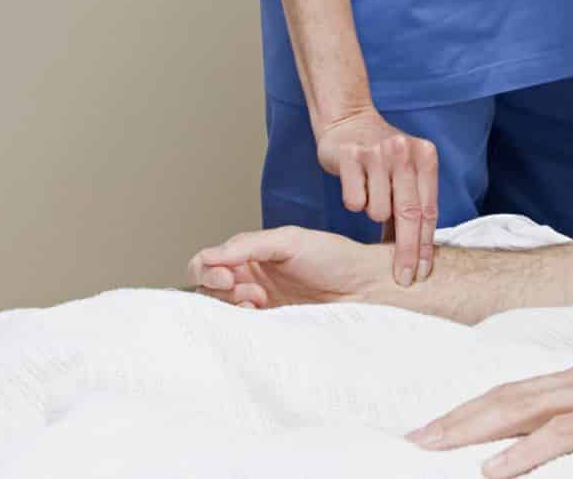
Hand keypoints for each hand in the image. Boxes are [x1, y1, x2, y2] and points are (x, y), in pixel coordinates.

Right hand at [189, 225, 386, 308]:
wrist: (366, 288)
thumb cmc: (334, 258)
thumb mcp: (289, 241)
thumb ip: (249, 245)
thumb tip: (210, 256)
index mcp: (250, 254)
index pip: (206, 262)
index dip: (207, 271)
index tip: (227, 276)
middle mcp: (250, 279)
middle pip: (208, 288)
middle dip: (220, 290)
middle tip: (251, 291)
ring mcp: (259, 305)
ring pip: (222, 310)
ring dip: (234, 306)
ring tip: (262, 302)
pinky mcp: (272, 327)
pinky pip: (243, 330)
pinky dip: (244, 325)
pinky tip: (264, 316)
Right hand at [314, 109, 438, 285]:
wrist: (348, 120)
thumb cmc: (381, 158)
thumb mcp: (404, 176)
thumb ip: (411, 208)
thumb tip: (415, 257)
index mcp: (425, 156)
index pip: (429, 210)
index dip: (426, 246)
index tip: (422, 273)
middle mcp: (404, 151)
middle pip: (409, 214)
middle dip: (407, 251)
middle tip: (403, 277)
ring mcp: (377, 151)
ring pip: (378, 211)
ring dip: (372, 213)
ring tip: (369, 194)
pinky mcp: (350, 155)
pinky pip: (354, 201)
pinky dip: (354, 202)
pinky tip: (354, 185)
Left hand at [408, 358, 572, 476]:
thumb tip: (545, 443)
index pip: (513, 390)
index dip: (470, 408)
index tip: (434, 426)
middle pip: (507, 396)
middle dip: (458, 417)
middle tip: (416, 437)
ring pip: (525, 410)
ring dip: (476, 429)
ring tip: (437, 447)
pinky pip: (565, 434)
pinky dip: (525, 452)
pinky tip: (495, 467)